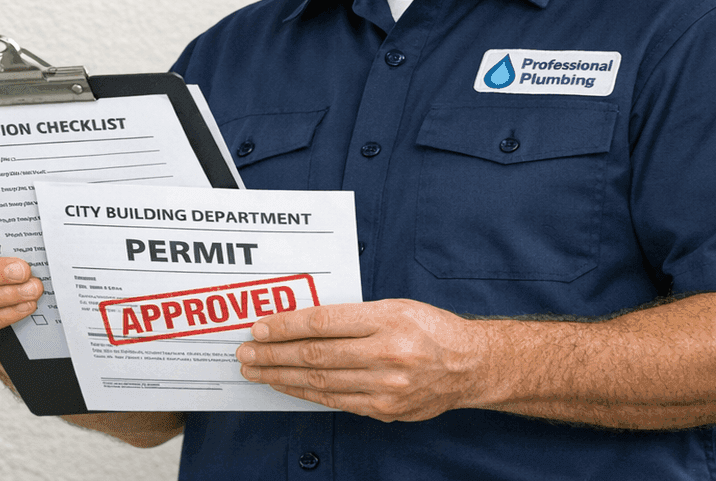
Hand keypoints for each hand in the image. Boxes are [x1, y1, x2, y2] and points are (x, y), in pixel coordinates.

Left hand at [235, 299, 480, 421]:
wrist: (471, 366)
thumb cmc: (430, 328)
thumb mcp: (394, 306)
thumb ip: (351, 315)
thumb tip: (299, 322)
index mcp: (388, 320)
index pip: (323, 322)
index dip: (284, 326)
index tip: (258, 328)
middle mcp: (388, 354)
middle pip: (316, 355)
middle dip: (273, 354)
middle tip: (244, 353)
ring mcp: (387, 386)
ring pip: (321, 381)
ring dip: (281, 376)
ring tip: (255, 371)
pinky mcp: (386, 409)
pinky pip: (336, 401)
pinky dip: (305, 393)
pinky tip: (285, 385)